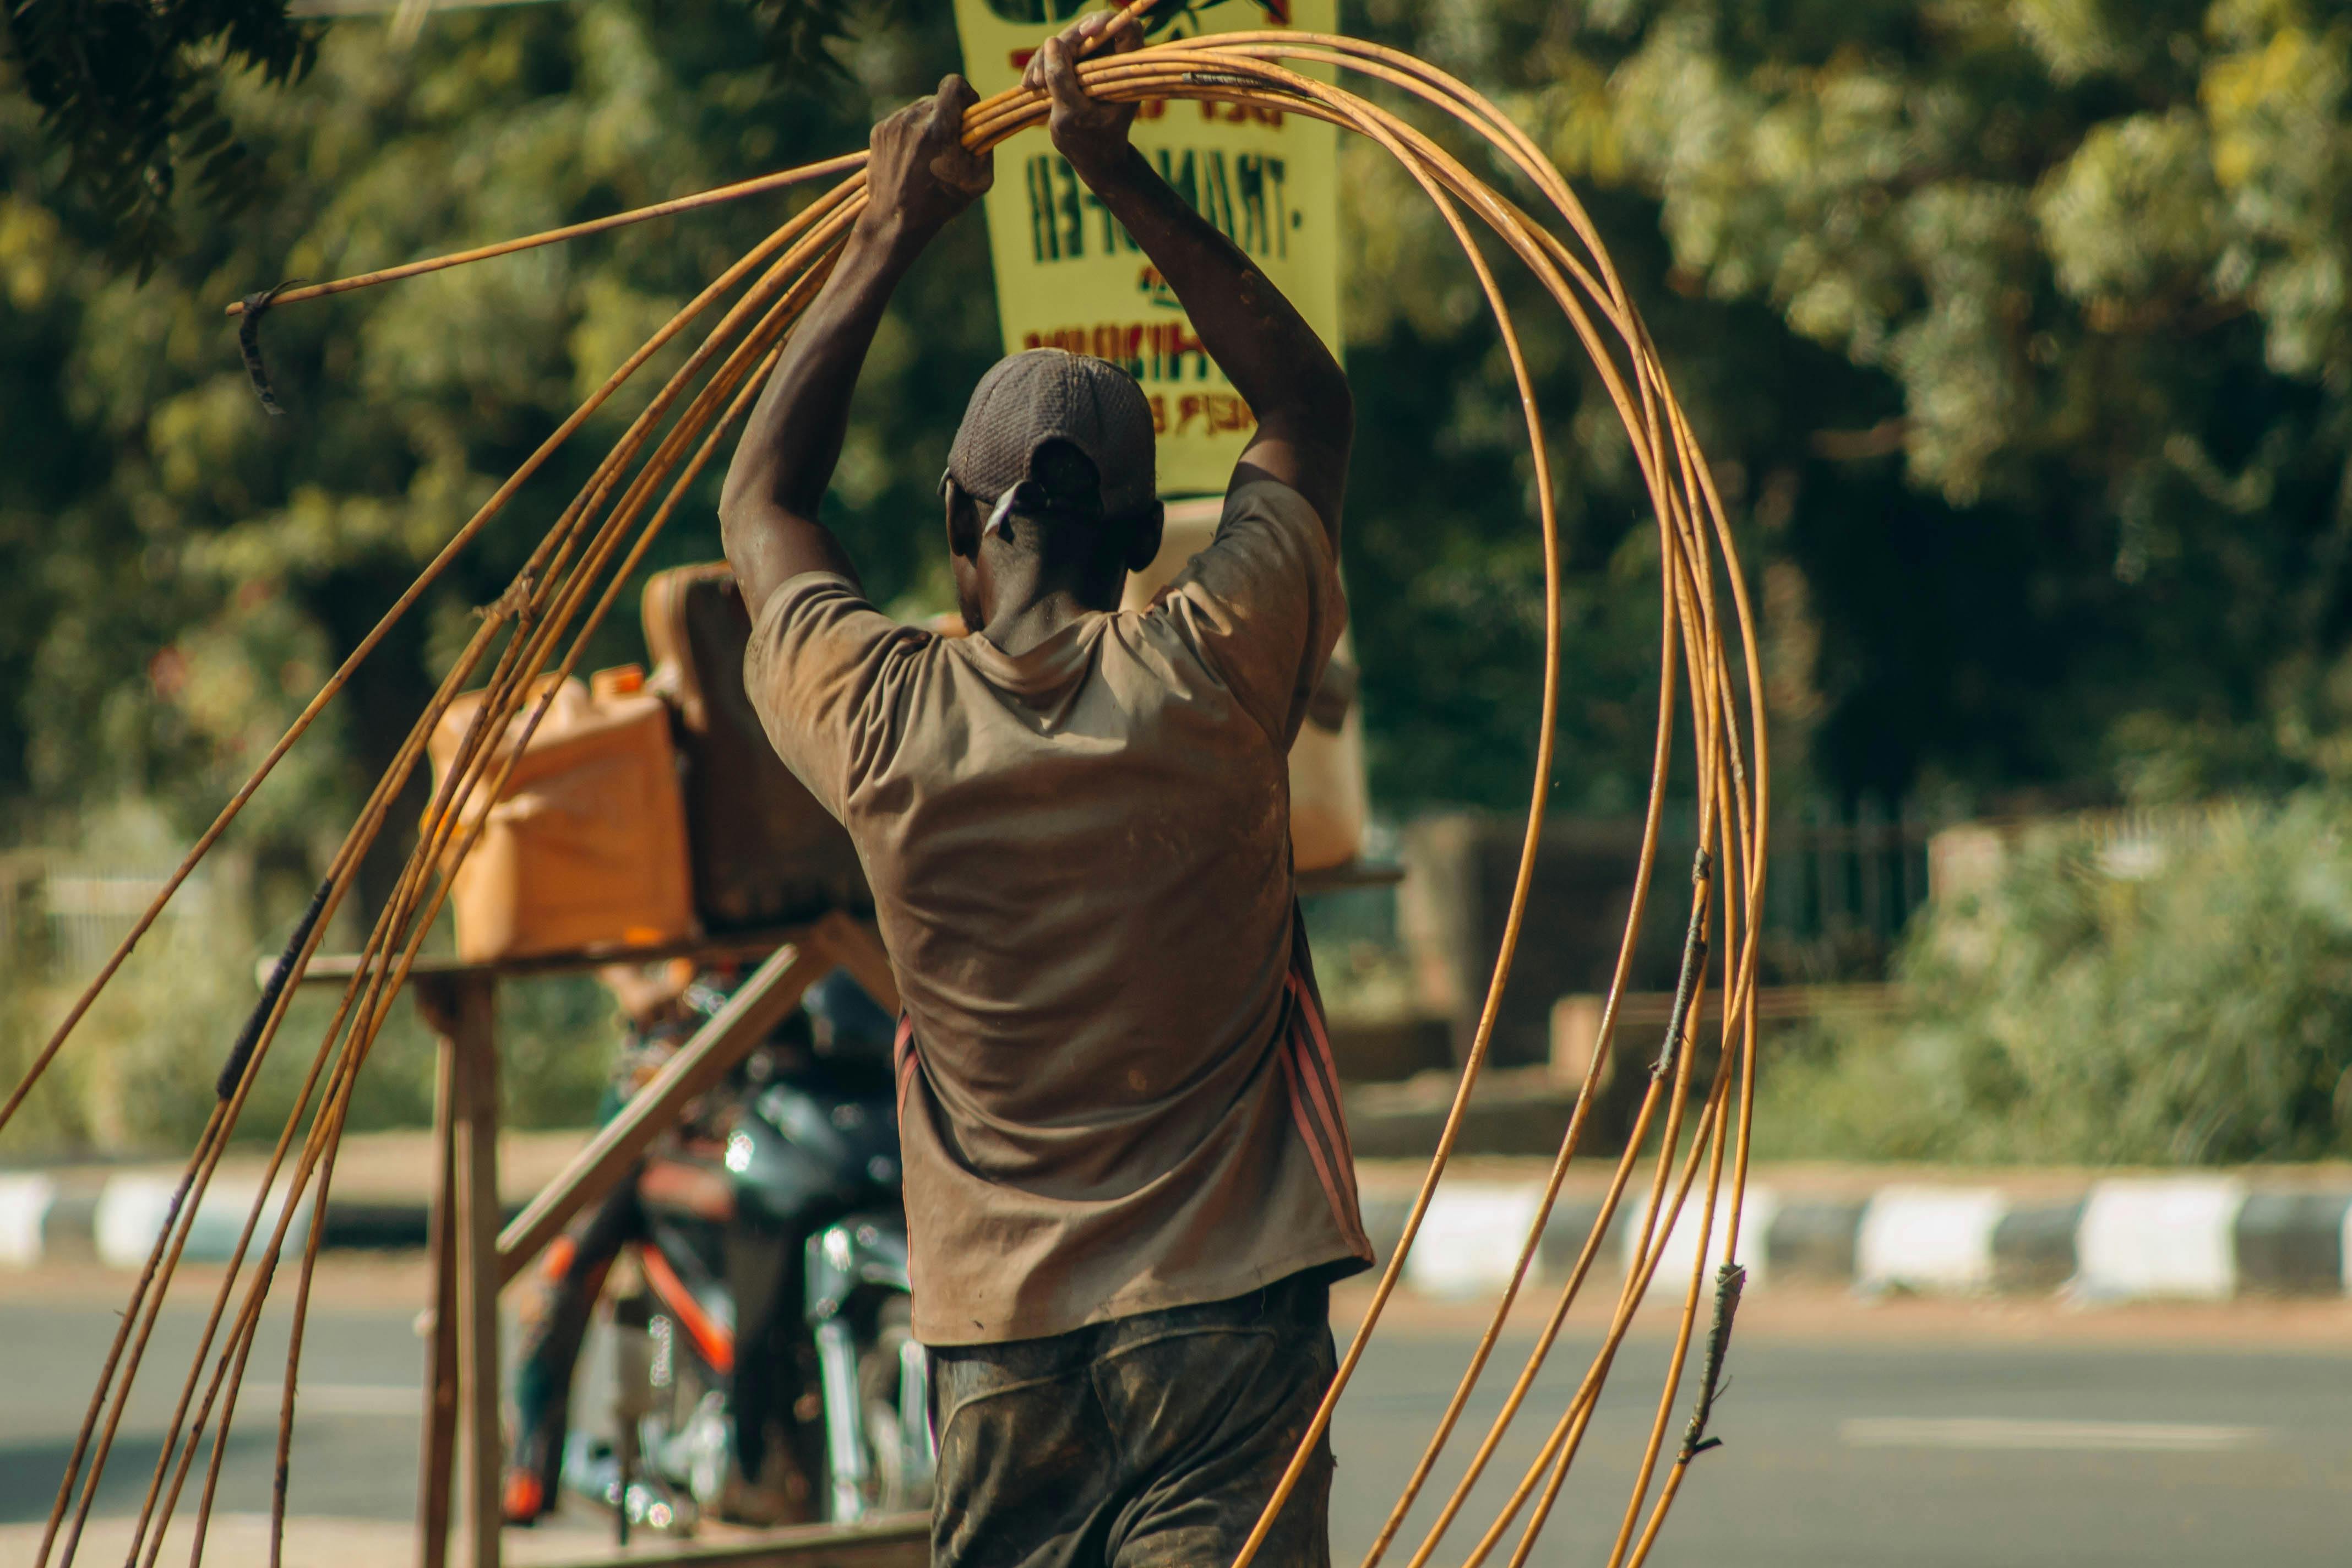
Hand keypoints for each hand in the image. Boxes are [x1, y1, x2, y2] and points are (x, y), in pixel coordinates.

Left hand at [861, 74, 991, 241]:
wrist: (896, 219)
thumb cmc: (942, 202)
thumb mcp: (978, 179)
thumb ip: (985, 145)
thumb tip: (983, 125)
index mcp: (938, 128)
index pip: (954, 84)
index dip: (966, 94)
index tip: (969, 111)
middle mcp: (912, 119)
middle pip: (937, 99)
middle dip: (948, 115)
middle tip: (951, 141)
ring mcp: (892, 124)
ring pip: (919, 109)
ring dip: (929, 124)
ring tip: (929, 154)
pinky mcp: (879, 131)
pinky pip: (903, 120)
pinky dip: (911, 133)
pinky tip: (912, 157)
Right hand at [1023, 9, 1142, 182]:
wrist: (1093, 157)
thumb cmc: (1090, 141)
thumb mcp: (1072, 114)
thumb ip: (1062, 79)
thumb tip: (1051, 42)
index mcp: (1125, 69)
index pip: (1127, 27)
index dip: (1106, 22)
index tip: (1085, 34)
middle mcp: (1112, 59)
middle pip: (1086, 31)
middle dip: (1060, 48)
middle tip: (1041, 78)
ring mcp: (1093, 61)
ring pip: (1067, 41)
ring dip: (1044, 59)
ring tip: (1033, 86)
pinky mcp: (1077, 66)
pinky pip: (1056, 53)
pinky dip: (1041, 66)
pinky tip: (1029, 85)